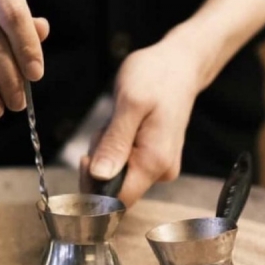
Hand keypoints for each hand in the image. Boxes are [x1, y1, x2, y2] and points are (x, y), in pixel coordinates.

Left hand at [80, 29, 208, 207]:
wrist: (179, 64)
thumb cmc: (155, 76)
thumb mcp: (130, 103)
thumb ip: (115, 142)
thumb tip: (99, 177)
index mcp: (154, 162)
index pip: (116, 200)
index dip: (93, 186)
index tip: (85, 158)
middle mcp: (160, 171)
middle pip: (112, 189)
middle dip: (97, 163)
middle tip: (106, 128)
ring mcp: (158, 166)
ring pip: (114, 174)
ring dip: (105, 150)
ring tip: (117, 120)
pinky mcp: (152, 158)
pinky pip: (121, 162)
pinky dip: (113, 145)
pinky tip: (122, 123)